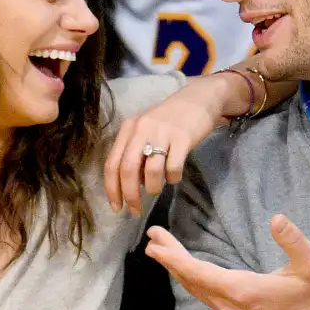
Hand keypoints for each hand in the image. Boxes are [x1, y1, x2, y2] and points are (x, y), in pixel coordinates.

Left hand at [104, 76, 229, 215]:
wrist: (198, 100)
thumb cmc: (168, 121)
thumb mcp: (145, 132)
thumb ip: (134, 154)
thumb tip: (130, 185)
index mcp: (127, 129)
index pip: (112, 164)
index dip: (112, 189)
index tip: (117, 207)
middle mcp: (141, 129)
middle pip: (127, 169)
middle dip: (129, 195)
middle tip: (135, 210)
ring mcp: (162, 133)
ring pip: (151, 171)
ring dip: (152, 188)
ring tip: (156, 190)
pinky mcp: (183, 138)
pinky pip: (174, 168)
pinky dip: (172, 179)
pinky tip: (174, 178)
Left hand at [145, 215, 309, 309]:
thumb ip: (293, 239)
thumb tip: (276, 219)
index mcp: (244, 291)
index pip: (199, 272)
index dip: (174, 257)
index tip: (155, 243)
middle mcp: (233, 305)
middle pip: (192, 280)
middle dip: (169, 259)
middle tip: (151, 238)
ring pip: (197, 290)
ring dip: (178, 269)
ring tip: (161, 251)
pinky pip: (206, 295)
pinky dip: (192, 279)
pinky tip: (188, 270)